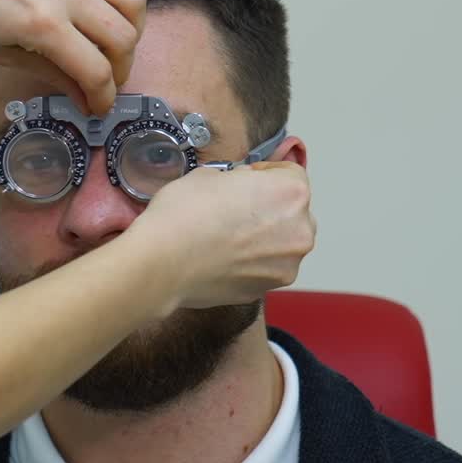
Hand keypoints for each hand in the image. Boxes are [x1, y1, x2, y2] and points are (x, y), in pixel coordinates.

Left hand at [0, 0, 146, 114]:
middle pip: (123, 37)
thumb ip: (51, 74)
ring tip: (110, 40)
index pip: (96, 71)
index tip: (98, 106)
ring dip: (130, 26)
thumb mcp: (0, 54)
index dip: (103, 98)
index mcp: (40, 24)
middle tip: (104, 79)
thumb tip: (83, 96)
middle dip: (120, 68)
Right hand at [131, 162, 315, 309]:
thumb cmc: (183, 216)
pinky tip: (223, 257)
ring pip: (282, 243)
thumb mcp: (209, 175)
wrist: (161, 262)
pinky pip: (265, 268)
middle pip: (293, 212)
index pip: (291, 173)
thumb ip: (238, 179)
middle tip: (236, 210)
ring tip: (227, 237)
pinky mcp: (267, 289)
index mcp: (292, 192)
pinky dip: (250, 262)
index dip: (264, 174)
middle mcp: (299, 230)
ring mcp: (286, 264)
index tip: (247, 180)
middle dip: (270, 208)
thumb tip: (240, 187)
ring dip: (263, 238)